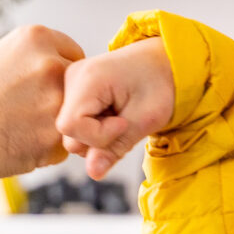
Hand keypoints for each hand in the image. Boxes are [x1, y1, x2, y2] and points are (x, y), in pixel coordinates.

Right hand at [0, 24, 84, 182]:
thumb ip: (35, 54)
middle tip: (29, 110)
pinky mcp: (56, 133)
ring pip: (74, 112)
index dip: (61, 73)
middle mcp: (49, 63)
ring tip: (23, 126)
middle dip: (63, 97)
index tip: (41, 88)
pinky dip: (50, 146)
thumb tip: (66, 58)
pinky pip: (66, 139)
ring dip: (57, 121)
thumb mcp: (0, 58)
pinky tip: (22, 143)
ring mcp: (55, 98)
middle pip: (78, 83)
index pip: (74, 53)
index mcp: (36, 37)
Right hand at [57, 38, 175, 180]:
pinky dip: (96, 126)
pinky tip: (113, 113)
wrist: (165, 60)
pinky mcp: (73, 89)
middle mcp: (71, 77)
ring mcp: (70, 82)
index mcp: (87, 78)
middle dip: (98, 139)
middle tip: (126, 121)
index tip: (125, 123)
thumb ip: (116, 147)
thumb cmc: (160, 84)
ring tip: (121, 115)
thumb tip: (93, 173)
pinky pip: (76, 122)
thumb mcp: (145, 119)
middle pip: (68, 133)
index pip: (71, 126)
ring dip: (98, 135)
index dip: (98, 136)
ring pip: (71, 132)